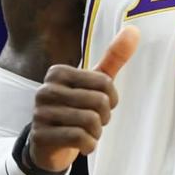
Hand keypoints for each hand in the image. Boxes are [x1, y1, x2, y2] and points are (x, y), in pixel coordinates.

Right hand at [28, 25, 140, 171]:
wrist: (50, 144)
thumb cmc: (76, 107)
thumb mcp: (95, 83)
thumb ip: (114, 58)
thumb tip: (133, 30)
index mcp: (58, 72)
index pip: (104, 83)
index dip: (111, 98)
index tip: (103, 105)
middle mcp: (46, 89)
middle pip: (99, 102)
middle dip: (104, 117)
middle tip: (96, 122)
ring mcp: (40, 113)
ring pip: (90, 121)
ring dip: (97, 132)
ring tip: (88, 132)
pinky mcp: (40, 136)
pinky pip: (79, 138)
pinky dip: (89, 145)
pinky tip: (83, 144)